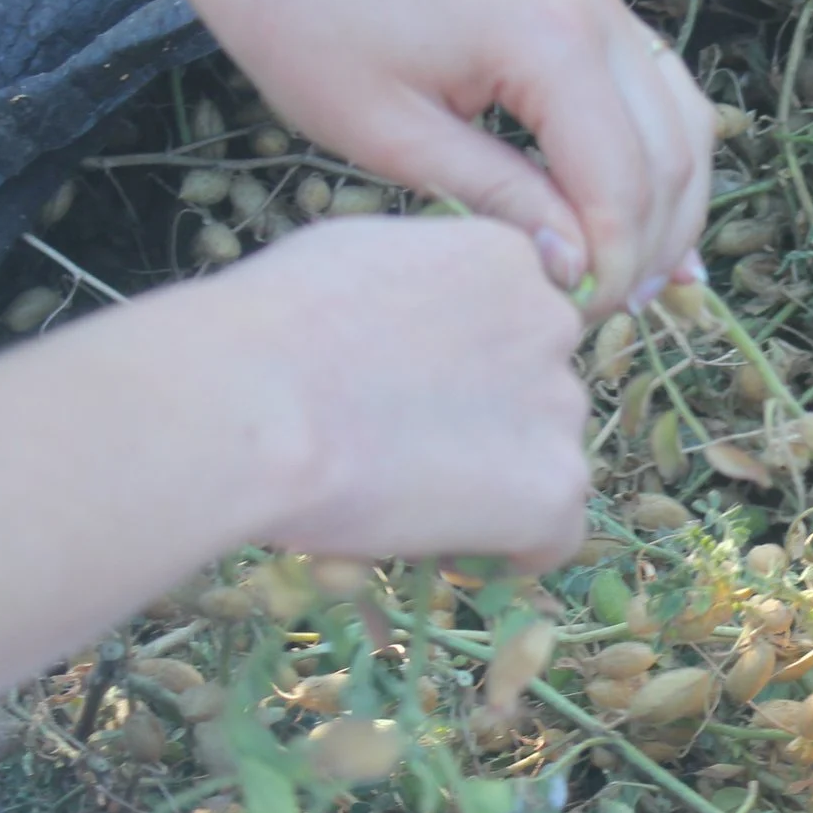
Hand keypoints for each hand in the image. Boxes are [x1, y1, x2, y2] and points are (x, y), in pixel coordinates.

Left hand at [161, 0, 714, 313]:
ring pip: (683, 117)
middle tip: (611, 311)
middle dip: (651, 243)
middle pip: (673, 152)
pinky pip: (653, 83)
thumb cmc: (304, 24)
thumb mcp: (390, 135)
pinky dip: (656, 150)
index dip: (613, 264)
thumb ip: (497, 197)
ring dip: (670, 201)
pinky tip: (642, 209)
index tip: (580, 318)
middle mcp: (594, 4)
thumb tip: (572, 265)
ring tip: (637, 274)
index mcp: (546, 39)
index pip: (621, 181)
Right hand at [199, 216, 594, 569]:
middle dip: (488, 420)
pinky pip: (556, 533)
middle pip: (536, 385)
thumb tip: (405, 326)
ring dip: (498, 481)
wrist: (253, 404)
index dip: (469, 364)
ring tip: (411, 505)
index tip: (422, 394)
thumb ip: (411, 290)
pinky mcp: (554, 485)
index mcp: (503, 257)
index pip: (513, 317)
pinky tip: (457, 555)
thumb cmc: (268, 328)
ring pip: (545, 455)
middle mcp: (550, 323)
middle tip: (408, 454)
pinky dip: (515, 551)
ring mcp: (559, 406)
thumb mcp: (351, 259)